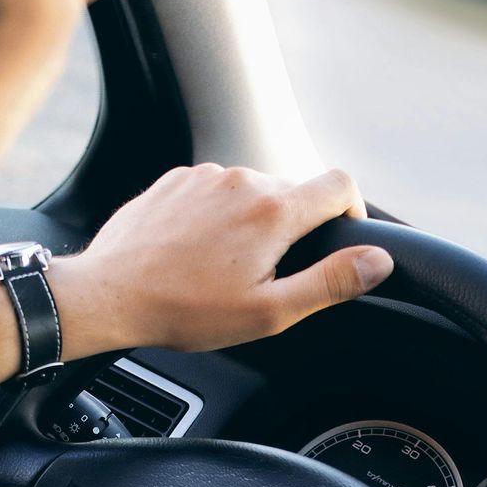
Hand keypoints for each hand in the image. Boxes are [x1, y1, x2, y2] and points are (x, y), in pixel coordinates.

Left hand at [51, 165, 394, 355]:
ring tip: (224, 267)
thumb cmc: (185, 310)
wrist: (108, 294)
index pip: (341, 185)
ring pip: (252, 191)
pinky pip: (214, 190)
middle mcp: (243, 179)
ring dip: (252, 222)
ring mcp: (206, 175)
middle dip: (293, 229)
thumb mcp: (269, 311)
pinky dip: (217, 216)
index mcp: (274, 210)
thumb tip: (378, 261)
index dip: (351, 211)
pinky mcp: (176, 179)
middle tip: (266, 275)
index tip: (339, 239)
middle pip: (294, 191)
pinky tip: (196, 252)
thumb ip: (330, 283)